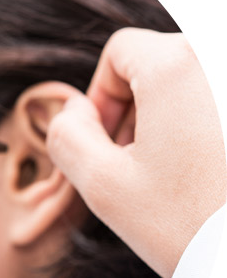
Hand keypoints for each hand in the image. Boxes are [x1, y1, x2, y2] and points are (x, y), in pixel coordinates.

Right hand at [47, 28, 225, 277]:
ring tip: (170, 173)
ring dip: (164, 122)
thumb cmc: (189, 226)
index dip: (101, 98)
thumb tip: (73, 109)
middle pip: (154, 65)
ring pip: (186, 83)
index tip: (109, 145)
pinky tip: (202, 171)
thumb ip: (66, 135)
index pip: (119, 51)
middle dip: (132, 112)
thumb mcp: (101, 184)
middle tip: (136, 166)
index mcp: (180, 65)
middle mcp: (220, 58)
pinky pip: (212, 102)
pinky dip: (197, 127)